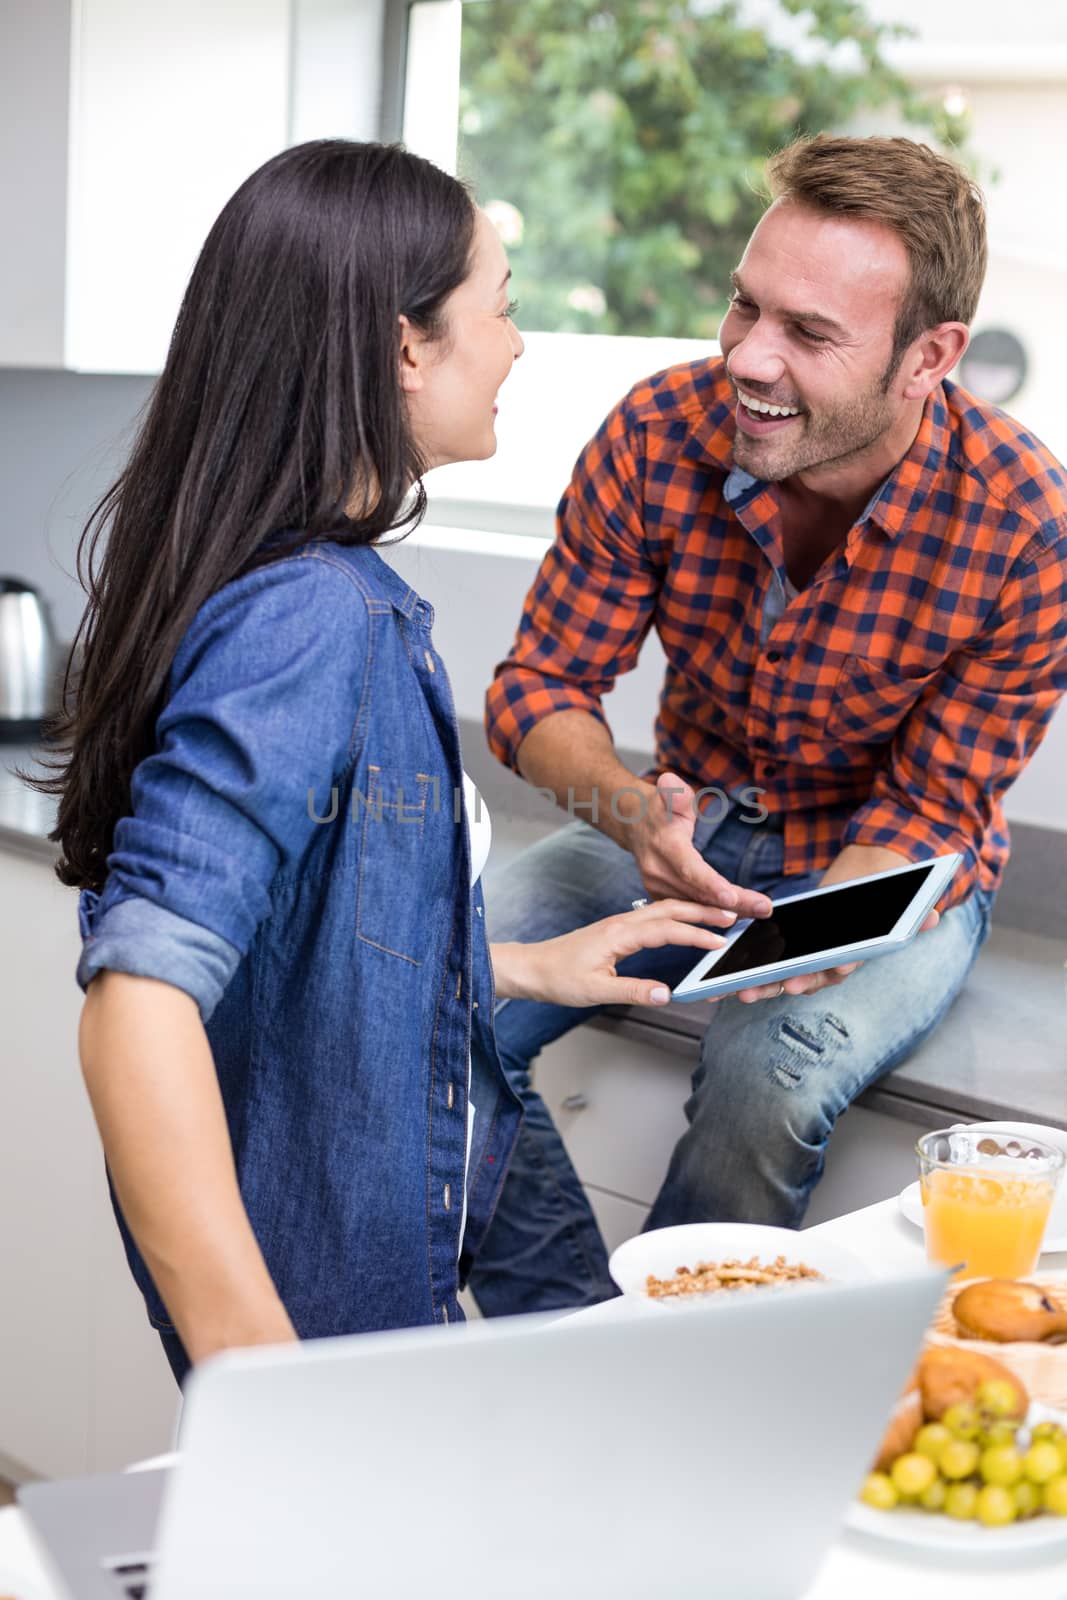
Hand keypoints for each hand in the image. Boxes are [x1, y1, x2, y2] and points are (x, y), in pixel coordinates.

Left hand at [495, 901, 733, 1008]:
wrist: (531, 968)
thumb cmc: (558, 978)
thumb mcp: (595, 991)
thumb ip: (633, 991)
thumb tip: (668, 995)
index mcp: (619, 934)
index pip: (667, 930)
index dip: (696, 935)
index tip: (721, 942)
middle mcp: (621, 923)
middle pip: (670, 909)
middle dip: (702, 910)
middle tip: (732, 915)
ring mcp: (618, 924)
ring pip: (662, 909)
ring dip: (690, 910)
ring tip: (717, 915)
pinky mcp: (616, 930)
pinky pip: (653, 916)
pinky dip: (675, 915)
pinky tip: (684, 921)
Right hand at [628, 772, 772, 920]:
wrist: (633, 824)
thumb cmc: (658, 808)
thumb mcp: (666, 793)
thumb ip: (673, 791)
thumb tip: (670, 781)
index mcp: (663, 846)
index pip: (688, 868)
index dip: (709, 884)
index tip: (731, 897)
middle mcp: (658, 871)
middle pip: (699, 892)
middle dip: (734, 903)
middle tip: (763, 907)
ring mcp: (658, 887)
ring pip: (698, 904)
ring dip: (732, 911)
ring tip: (761, 910)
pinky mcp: (662, 896)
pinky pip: (693, 908)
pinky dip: (717, 913)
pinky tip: (743, 914)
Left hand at [735, 909, 939, 1002]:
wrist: (873, 881)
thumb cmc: (884, 891)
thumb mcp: (899, 897)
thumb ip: (914, 912)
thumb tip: (933, 916)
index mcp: (854, 952)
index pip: (838, 967)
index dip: (820, 974)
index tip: (800, 980)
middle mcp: (832, 963)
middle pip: (805, 979)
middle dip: (779, 985)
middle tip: (754, 991)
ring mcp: (811, 961)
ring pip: (783, 978)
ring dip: (759, 987)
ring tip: (735, 991)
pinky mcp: (791, 953)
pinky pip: (770, 967)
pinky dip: (748, 974)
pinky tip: (724, 980)